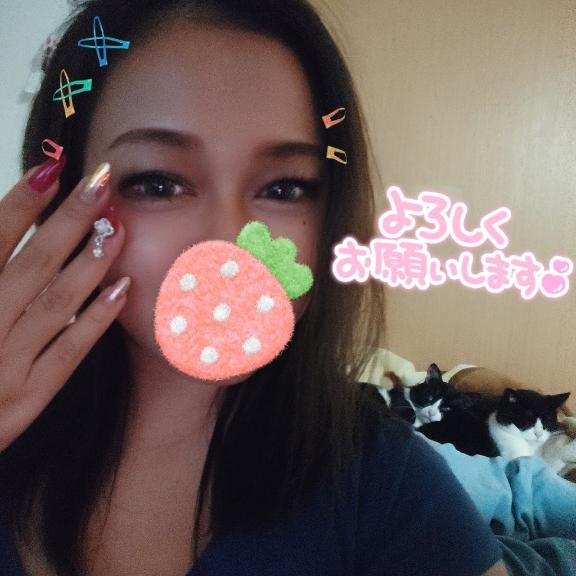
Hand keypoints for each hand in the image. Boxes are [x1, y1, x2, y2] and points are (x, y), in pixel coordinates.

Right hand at [0, 158, 128, 451]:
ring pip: (55, 303)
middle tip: (100, 184)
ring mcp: (6, 366)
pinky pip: (68, 352)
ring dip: (89, 262)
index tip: (53, 169)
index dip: (21, 204)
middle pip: (32, 264)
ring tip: (117, 226)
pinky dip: (95, 319)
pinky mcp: (29, 398)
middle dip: (68, 220)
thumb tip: (7, 229)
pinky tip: (122, 289)